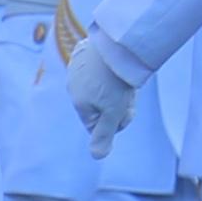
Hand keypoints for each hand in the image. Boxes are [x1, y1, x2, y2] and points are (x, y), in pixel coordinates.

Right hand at [67, 24, 151, 158]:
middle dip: (116, 104)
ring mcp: (78, 68)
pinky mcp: (85, 52)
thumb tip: (97, 157)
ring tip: (124, 78)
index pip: (97, 125)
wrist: (117, 43)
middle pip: (100, 106)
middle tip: (128, 93)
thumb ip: (104, 135)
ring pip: (101, 88)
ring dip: (115, 87)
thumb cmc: (115, 80)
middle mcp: (73, 86)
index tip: (124, 109)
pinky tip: (117, 65)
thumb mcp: (113, 112)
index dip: (115, 121)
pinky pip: (100, 69)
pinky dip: (110, 70)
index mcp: (79, 103)